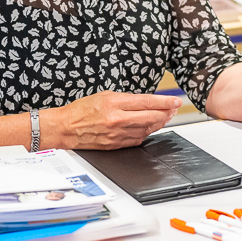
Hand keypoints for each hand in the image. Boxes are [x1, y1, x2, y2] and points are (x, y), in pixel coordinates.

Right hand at [45, 91, 181, 148]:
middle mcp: (118, 120)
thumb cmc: (82, 110)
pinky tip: (150, 126)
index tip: (176, 101)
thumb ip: (126, 99)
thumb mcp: (105, 96)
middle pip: (152, 117)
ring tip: (165, 116)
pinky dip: (147, 132)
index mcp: (114, 104)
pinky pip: (138, 138)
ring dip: (159, 122)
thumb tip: (146, 102)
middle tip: (174, 109)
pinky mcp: (117, 145)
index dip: (165, 102)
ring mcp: (118, 134)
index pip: (147, 102)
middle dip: (167, 113)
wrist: (65, 128)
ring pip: (147, 129)